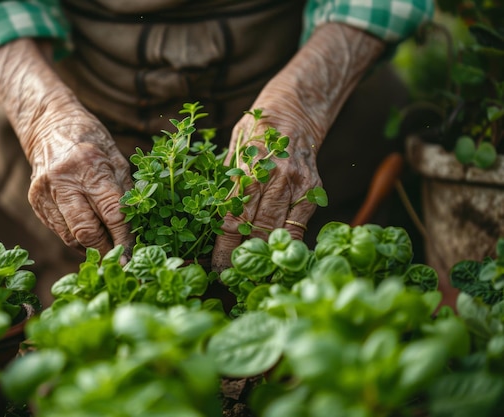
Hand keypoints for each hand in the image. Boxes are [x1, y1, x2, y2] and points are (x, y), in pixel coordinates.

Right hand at [27, 107, 133, 255]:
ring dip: (91, 249)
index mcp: (89, 165)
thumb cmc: (91, 141)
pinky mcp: (35, 201)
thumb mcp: (116, 158)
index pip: (111, 213)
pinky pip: (59, 231)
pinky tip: (90, 240)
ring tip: (107, 250)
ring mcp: (45, 192)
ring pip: (70, 236)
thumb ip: (125, 192)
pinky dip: (77, 240)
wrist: (50, 125)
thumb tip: (135, 229)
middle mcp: (63, 180)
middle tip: (120, 259)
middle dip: (106, 250)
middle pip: (86, 230)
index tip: (133, 254)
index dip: (124, 238)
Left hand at [212, 23, 384, 271]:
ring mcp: (298, 184)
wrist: (297, 108)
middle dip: (242, 257)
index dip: (225, 246)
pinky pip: (300, 225)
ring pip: (278, 229)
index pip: (233, 215)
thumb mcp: (234, 146)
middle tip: (231, 279)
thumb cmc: (256, 127)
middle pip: (255, 228)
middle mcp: (276, 177)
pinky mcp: (314, 189)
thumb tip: (210, 215)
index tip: (217, 266)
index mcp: (249, 166)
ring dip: (264, 255)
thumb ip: (227, 179)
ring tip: (253, 275)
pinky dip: (287, 242)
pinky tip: (276, 256)